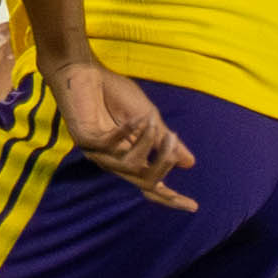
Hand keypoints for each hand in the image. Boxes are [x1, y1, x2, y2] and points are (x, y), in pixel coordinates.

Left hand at [45, 59, 196, 210]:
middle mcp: (111, 160)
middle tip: (174, 141)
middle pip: (143, 182)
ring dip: (147, 141)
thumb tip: (189, 163)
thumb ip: (164, 142)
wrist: (84, 71)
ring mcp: (96, 152)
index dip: (170, 198)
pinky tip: (136, 117)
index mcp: (126, 158)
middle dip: (164, 164)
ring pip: (130, 164)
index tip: (193, 207)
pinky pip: (111, 144)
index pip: (149, 186)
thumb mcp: (149, 119)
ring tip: (151, 120)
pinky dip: (128, 130)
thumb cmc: (114, 93)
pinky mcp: (84, 139)